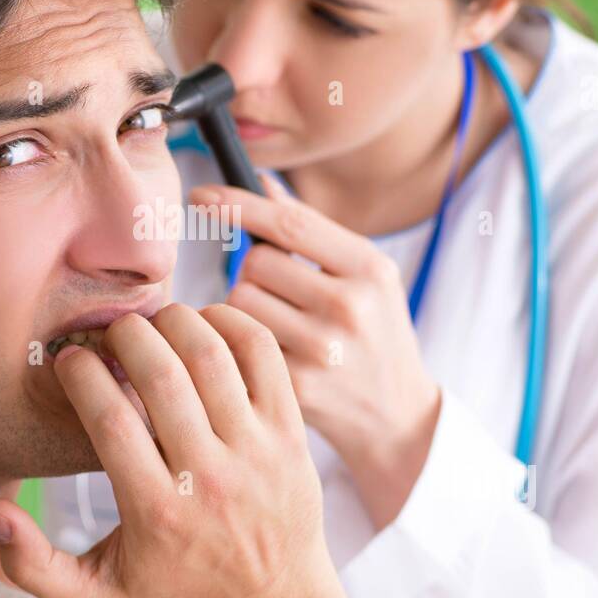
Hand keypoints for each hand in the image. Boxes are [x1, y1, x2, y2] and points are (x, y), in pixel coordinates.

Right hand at [0, 303, 333, 597]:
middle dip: (125, 335)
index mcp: (156, 512)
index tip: (69, 360)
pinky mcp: (290, 430)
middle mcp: (208, 478)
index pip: (110, 419)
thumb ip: (33, 566)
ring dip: (173, 322)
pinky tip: (201, 326)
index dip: (81, 373)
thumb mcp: (98, 595)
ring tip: (153, 327)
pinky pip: (261, 352)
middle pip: (162, 374)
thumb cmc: (176, 589)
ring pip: (210, 354)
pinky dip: (228, 322)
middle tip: (112, 334)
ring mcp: (256, 451)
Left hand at [190, 175, 440, 529]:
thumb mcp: (363, 278)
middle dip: (252, 274)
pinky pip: (236, 345)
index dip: (237, 204)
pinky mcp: (297, 387)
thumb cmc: (373, 334)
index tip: (199, 197)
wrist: (398, 416)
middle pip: (255, 264)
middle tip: (277, 296)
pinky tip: (266, 359)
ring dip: (242, 310)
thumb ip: (312, 231)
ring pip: (239, 303)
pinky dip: (238, 346)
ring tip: (276, 328)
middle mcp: (351, 306)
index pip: (289, 223)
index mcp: (369, 269)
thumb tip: (261, 181)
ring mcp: (324, 350)